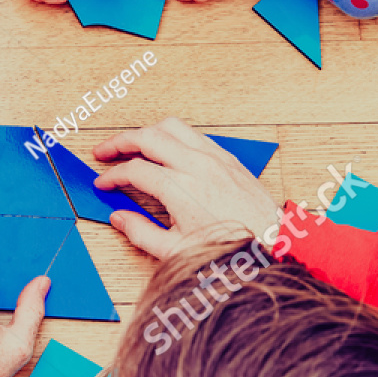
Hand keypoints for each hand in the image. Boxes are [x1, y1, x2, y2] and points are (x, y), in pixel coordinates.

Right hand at [92, 117, 281, 259]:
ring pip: (170, 127)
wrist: (274, 243)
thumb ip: (141, 232)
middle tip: (104, 152)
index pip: (134, 170)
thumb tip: (120, 218)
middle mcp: (196, 165)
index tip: (103, 183)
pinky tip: (166, 149)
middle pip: (147, 137)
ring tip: (132, 144)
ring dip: (146, 132)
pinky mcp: (227, 157)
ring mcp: (214, 157)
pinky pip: (193, 134)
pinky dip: (172, 136)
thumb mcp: (177, 250)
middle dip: (119, 142)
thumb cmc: (231, 249)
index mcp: (180, 188)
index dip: (112, 176)